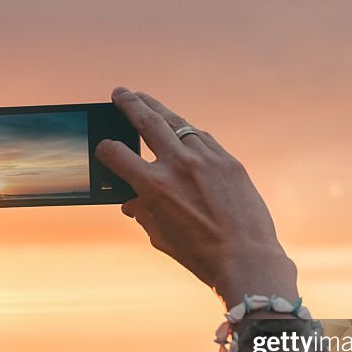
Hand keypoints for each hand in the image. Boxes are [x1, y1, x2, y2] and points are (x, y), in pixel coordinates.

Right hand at [95, 87, 297, 307]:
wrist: (247, 258)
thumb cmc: (201, 255)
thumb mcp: (161, 237)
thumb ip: (143, 213)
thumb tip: (131, 202)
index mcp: (153, 186)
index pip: (117, 154)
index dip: (105, 149)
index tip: (104, 147)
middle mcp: (178, 165)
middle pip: (146, 121)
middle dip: (129, 104)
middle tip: (120, 93)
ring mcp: (206, 158)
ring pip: (177, 123)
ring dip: (158, 110)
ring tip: (145, 101)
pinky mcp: (228, 160)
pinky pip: (202, 138)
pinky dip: (187, 132)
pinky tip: (181, 130)